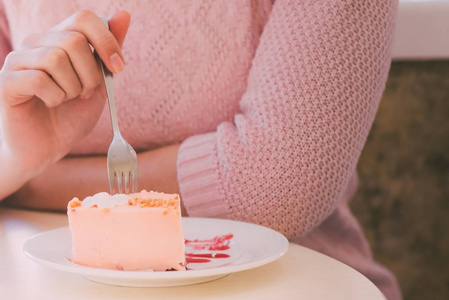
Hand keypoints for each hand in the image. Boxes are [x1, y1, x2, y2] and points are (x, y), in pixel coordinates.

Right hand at [0, 10, 129, 178]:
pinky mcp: (6, 81)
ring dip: (72, 88)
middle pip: (74, 40)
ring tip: (66, 99)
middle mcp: (36, 43)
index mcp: (59, 40)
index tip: (118, 68)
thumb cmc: (71, 115)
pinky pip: (38, 79)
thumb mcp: (99, 83)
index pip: (84, 18)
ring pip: (56, 58)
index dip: (106, 41)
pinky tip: (50, 103)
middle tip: (84, 93)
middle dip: (91, 74)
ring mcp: (18, 60)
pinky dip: (54, 97)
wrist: (48, 147)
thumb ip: (108, 51)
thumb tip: (124, 14)